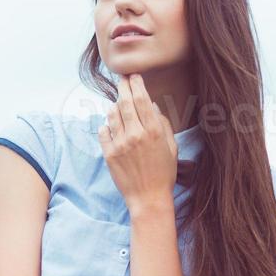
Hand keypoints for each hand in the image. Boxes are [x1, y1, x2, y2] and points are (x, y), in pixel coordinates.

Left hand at [98, 73, 176, 211]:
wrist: (148, 198)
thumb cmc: (164, 173)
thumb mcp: (171, 147)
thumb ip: (163, 124)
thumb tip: (152, 106)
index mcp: (153, 131)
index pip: (142, 99)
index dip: (136, 84)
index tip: (134, 76)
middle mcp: (136, 134)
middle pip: (125, 102)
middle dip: (123, 87)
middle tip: (121, 79)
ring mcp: (120, 144)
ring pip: (112, 114)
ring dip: (115, 105)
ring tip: (118, 103)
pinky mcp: (109, 154)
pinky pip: (103, 131)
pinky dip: (106, 125)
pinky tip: (110, 125)